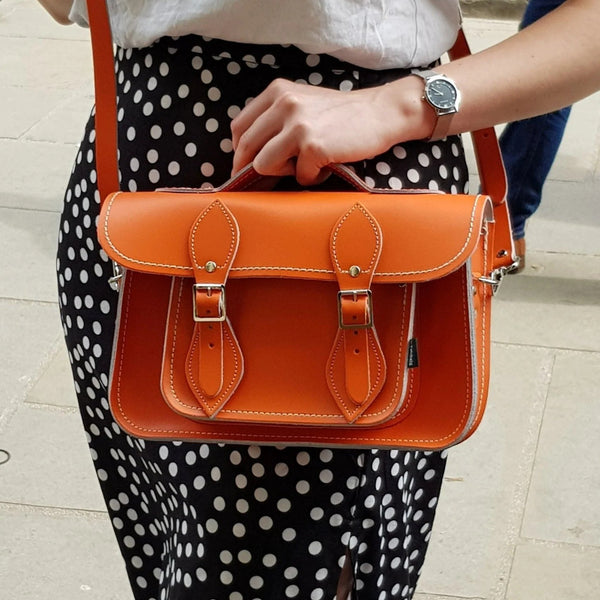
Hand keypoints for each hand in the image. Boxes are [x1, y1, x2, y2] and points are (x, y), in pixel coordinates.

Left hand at [230, 77, 431, 185]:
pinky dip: (312, 178)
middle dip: (249, 170)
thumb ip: (275, 119)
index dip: (239, 151)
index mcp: (277, 92)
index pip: (240, 126)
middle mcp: (283, 104)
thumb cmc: (341, 114)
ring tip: (305, 166)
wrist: (380, 113)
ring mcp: (297, 126)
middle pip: (246, 147)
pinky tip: (326, 166)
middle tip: (260, 182)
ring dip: (283, 173)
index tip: (244, 166)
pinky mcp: (313, 147)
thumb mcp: (302, 103)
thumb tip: (249, 153)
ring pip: (263, 165)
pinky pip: (299, 176)